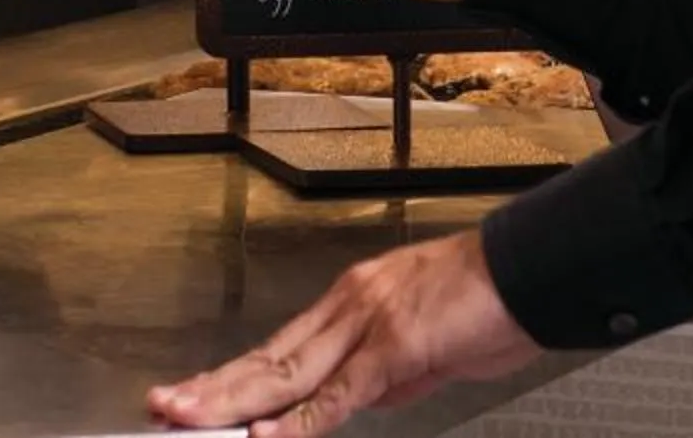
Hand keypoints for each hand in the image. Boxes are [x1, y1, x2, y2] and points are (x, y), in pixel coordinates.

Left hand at [148, 231, 536, 434]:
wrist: (530, 271)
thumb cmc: (486, 304)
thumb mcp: (423, 344)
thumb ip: (382, 375)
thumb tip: (352, 404)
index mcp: (352, 303)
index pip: (277, 350)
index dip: (230, 378)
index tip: (193, 396)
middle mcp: (349, 306)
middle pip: (267, 358)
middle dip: (211, 388)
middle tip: (162, 406)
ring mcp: (368, 323)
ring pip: (286, 372)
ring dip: (232, 401)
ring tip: (188, 416)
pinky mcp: (396, 345)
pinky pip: (339, 392)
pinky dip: (299, 419)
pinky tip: (268, 434)